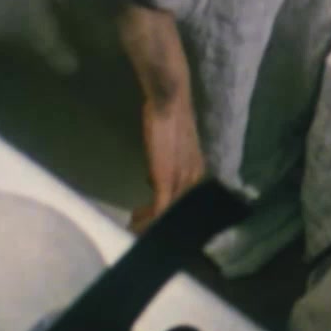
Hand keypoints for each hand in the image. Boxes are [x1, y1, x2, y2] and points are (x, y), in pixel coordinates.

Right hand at [132, 99, 205, 233]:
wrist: (170, 105)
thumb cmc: (167, 121)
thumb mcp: (170, 149)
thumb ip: (166, 165)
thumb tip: (154, 179)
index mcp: (196, 173)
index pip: (185, 202)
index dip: (169, 212)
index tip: (152, 216)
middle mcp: (193, 180)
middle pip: (178, 211)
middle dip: (158, 221)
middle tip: (139, 223)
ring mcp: (181, 182)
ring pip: (169, 213)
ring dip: (150, 222)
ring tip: (134, 224)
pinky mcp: (167, 181)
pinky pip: (159, 209)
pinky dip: (148, 221)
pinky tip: (135, 225)